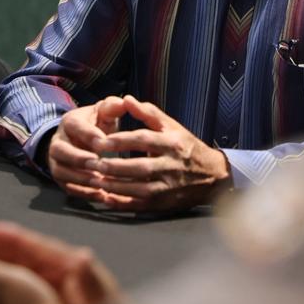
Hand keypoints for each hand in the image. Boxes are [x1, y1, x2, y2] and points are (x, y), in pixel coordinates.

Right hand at [0, 220, 120, 303]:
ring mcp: (45, 280)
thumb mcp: (101, 292)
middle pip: (21, 251)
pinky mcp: (39, 295)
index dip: (17, 238)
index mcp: (67, 263)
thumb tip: (84, 257)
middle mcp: (54, 268)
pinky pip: (14, 284)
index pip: (38, 246)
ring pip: (13, 265)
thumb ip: (91, 275)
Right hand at [47, 96, 125, 190]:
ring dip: (81, 179)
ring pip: (61, 171)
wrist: (82, 140)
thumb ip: (113, 107)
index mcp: (70, 122)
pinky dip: (84, 193)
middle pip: (61, 151)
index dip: (89, 135)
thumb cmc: (97, 124)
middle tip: (98, 164)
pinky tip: (102, 196)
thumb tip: (123, 102)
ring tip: (101, 183)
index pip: (75, 127)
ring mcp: (57, 161)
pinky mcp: (61, 179)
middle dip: (79, 158)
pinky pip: (68, 188)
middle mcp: (58, 141)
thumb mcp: (104, 112)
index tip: (105, 143)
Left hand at [74, 96, 230, 212]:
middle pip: (139, 167)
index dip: (120, 141)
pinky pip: (139, 204)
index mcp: (172, 143)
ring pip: (137, 189)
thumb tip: (126, 99)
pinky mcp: (163, 203)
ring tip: (92, 179)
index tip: (99, 141)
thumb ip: (148, 113)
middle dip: (113, 166)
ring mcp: (168, 187)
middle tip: (90, 163)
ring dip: (113, 186)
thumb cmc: (187, 147)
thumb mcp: (172, 126)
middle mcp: (171, 166)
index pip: (143, 140)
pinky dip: (120, 203)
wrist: (212, 176)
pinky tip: (104, 197)